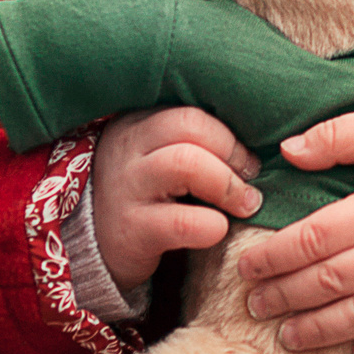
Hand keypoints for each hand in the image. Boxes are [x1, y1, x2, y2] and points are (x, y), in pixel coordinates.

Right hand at [90, 109, 262, 295]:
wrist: (95, 242)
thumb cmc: (146, 193)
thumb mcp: (159, 155)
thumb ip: (195, 141)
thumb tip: (259, 140)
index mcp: (139, 123)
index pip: (191, 112)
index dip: (230, 135)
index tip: (248, 160)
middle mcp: (128, 148)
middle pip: (190, 127)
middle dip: (233, 153)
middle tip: (251, 179)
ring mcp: (127, 187)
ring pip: (186, 163)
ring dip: (228, 185)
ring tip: (246, 204)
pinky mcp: (131, 229)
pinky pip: (182, 222)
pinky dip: (212, 225)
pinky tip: (219, 229)